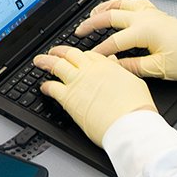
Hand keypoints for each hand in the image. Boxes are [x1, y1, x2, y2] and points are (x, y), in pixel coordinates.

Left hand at [35, 46, 155, 145]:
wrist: (130, 124)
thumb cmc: (136, 108)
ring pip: (56, 66)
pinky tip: (43, 87)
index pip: (89, 54)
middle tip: (54, 51)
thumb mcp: (134, 82)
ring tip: (39, 61)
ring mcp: (78, 83)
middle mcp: (90, 71)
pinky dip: (46, 86)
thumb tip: (115, 64)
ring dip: (46, 62)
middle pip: (70, 54)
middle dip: (59, 51)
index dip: (81, 54)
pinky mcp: (69, 99)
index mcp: (106, 66)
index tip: (77, 56)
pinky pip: (52, 88)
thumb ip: (121, 71)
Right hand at [79, 0, 176, 79]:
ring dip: (103, 8)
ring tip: (91, 15)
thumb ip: (133, 66)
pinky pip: (132, 2)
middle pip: (110, 15)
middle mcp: (144, 18)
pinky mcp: (155, 13)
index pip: (113, 41)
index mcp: (144, 31)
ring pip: (120, 3)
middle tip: (78, 30)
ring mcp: (149, 13)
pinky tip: (115, 7)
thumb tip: (115, 65)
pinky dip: (119, 3)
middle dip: (91, 23)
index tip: (90, 58)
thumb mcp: (159, 68)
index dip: (99, 50)